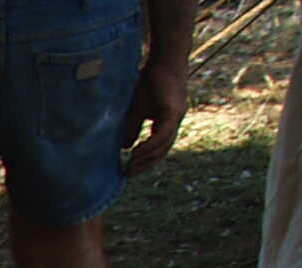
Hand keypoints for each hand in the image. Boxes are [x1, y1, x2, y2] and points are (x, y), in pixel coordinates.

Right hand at [125, 55, 189, 171]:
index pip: (158, 146)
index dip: (144, 159)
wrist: (164, 59)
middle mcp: (175, 120)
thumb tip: (125, 147)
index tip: (128, 169)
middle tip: (128, 174)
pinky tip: (136, 152)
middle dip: (145, 164)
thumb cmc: (149, 79)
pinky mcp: (173, 112)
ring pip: (164, 145)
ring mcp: (176, 117)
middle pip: (162, 150)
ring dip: (146, 158)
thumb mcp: (136, 109)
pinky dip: (150, 146)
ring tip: (130, 166)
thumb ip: (132, 127)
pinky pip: (162, 135)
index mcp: (167, 120)